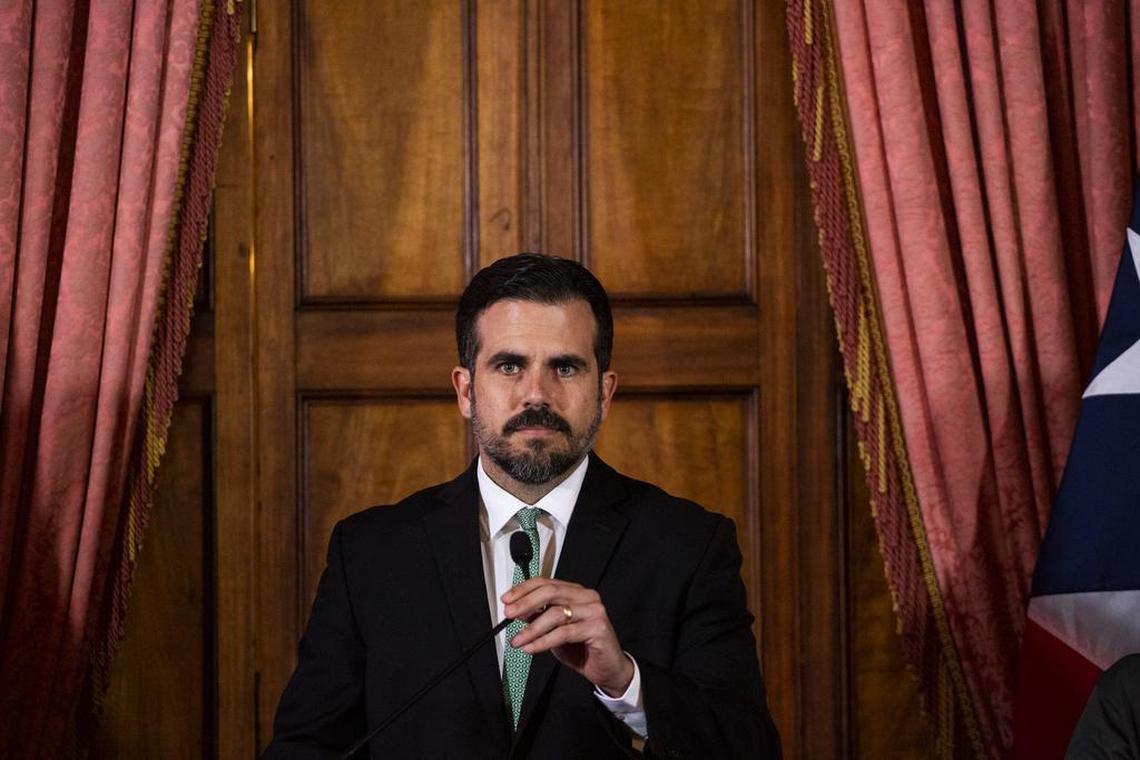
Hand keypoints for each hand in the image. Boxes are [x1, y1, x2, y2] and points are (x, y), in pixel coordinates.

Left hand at [503, 577, 633, 696]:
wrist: (608, 669)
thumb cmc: (583, 648)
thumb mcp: (554, 631)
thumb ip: (540, 618)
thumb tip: (519, 610)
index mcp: (576, 593)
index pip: (547, 582)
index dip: (524, 589)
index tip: (507, 599)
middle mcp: (587, 597)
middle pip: (550, 592)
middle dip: (525, 603)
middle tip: (508, 614)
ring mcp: (594, 611)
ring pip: (555, 613)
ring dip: (531, 629)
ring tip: (518, 640)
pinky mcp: (598, 628)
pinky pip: (564, 633)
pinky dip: (543, 641)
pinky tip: (531, 648)